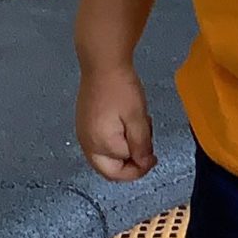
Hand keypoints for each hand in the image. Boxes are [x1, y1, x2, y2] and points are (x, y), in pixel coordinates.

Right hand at [76, 62, 156, 181]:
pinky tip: (127, 123)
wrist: (103, 64)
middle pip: (110, 169)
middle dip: (131, 164)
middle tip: (147, 148)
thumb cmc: (122, 90)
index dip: (139, 170)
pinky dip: (117, 140)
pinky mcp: (85, 124)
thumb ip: (141, 145)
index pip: (120, 173)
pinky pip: (102, 143)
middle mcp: (87, 144)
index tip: (154, 157)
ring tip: (139, 128)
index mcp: (99, 145)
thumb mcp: (138, 119)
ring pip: (107, 156)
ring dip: (125, 150)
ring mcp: (83, 134)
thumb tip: (143, 163)